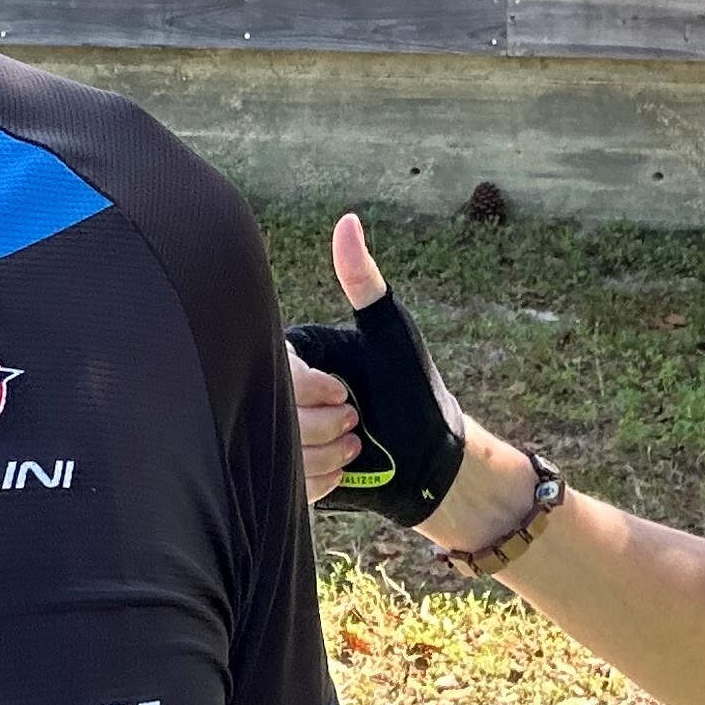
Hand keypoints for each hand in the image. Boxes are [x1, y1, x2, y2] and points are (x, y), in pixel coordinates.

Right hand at [282, 214, 472, 529]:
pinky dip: (322, 481)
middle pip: (274, 417)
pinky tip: (346, 470)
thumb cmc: (412, 385)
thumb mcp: (389, 330)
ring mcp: (282, 433)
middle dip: (325, 427)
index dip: (311, 391)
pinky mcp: (288, 473)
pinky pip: (289, 483)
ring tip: (356, 447)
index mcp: (295, 353)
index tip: (346, 395)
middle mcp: (280, 390)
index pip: (275, 372)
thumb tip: (347, 221)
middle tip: (358, 423)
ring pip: (280, 454)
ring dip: (326, 457)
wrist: (429, 455)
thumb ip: (363, 279)